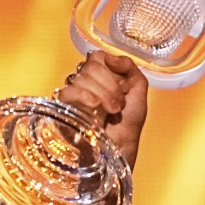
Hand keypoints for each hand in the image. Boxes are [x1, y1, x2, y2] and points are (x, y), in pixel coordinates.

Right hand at [57, 51, 148, 168]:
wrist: (122, 147)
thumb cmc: (129, 124)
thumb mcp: (139, 91)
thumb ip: (130, 68)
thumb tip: (110, 57)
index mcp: (103, 76)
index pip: (98, 57)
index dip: (110, 68)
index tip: (123, 85)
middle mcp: (87, 83)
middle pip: (90, 66)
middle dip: (110, 84)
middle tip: (119, 103)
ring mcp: (75, 95)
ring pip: (81, 78)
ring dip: (102, 94)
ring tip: (112, 111)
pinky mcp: (65, 108)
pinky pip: (68, 92)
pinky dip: (84, 96)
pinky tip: (95, 106)